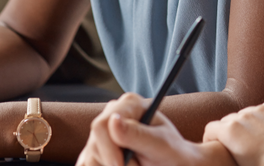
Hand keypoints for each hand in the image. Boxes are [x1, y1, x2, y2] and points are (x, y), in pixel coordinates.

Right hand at [78, 93, 233, 165]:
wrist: (174, 165)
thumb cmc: (173, 153)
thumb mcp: (161, 145)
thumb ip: (138, 134)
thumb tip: (113, 120)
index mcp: (129, 104)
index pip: (102, 125)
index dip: (108, 149)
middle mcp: (112, 115)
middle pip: (94, 145)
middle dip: (113, 163)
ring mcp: (101, 134)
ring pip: (90, 159)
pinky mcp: (95, 151)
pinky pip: (88, 164)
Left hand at [203, 102, 263, 165]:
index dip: (259, 130)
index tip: (259, 145)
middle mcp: (263, 108)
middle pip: (245, 118)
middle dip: (243, 133)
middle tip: (243, 152)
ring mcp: (246, 117)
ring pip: (228, 123)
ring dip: (228, 137)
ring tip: (229, 154)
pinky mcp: (231, 130)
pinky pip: (212, 130)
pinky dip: (211, 139)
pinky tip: (216, 151)